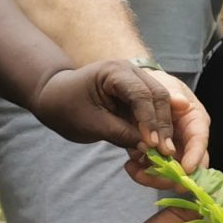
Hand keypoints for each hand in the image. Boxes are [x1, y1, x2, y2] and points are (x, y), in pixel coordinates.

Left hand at [35, 61, 176, 162]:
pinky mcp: (138, 95)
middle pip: (157, 95)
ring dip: (164, 126)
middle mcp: (131, 72)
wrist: (56, 99)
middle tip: (166, 151)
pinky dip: (157, 126)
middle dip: (162, 124)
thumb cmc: (67, 108)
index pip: (140, 94)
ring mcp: (136, 81)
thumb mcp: (91, 124)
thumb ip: (120, 133)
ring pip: (160, 102)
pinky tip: (160, 145)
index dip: (149, 120)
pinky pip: (153, 109)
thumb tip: (148, 147)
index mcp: (114, 71)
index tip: (154, 144)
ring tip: (165, 151)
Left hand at [121, 68, 210, 186]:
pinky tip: (130, 165)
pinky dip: (144, 171)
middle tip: (148, 176)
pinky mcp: (158, 155)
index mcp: (194, 117)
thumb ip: (169, 95)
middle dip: (170, 175)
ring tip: (132, 167)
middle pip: (189, 164)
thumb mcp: (162, 83)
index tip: (185, 170)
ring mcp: (174, 148)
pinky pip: (156, 170)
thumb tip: (183, 104)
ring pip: (172, 173)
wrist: (136, 87)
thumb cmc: (154, 83)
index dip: (194, 156)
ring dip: (154, 175)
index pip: (199, 139)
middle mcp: (188, 137)